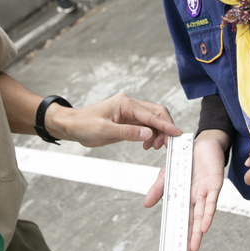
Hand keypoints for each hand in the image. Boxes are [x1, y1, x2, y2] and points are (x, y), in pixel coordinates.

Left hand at [45, 93, 181, 148]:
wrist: (72, 125)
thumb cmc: (84, 125)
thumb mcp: (105, 131)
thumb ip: (128, 132)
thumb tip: (149, 133)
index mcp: (125, 103)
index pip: (151, 114)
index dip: (165, 125)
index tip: (177, 134)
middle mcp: (130, 104)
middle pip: (156, 113)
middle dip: (164, 128)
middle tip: (166, 146)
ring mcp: (130, 111)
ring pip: (153, 119)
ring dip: (158, 133)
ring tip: (153, 147)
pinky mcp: (128, 119)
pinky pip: (146, 124)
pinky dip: (151, 134)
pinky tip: (147, 144)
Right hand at [145, 130, 227, 250]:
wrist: (202, 142)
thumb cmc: (186, 159)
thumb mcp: (167, 174)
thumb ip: (158, 189)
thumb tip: (146, 204)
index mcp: (185, 197)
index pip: (182, 219)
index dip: (179, 234)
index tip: (176, 250)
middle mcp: (196, 198)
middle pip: (192, 222)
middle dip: (189, 239)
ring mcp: (206, 193)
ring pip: (202, 216)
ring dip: (198, 231)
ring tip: (193, 247)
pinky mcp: (214, 185)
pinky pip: (211, 202)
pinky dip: (208, 214)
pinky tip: (205, 226)